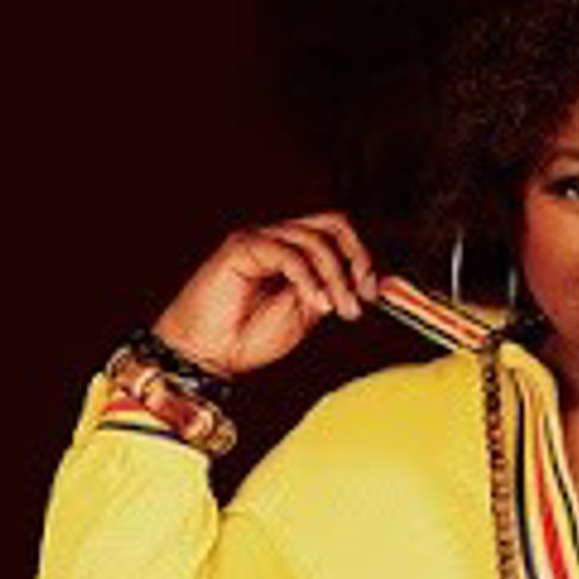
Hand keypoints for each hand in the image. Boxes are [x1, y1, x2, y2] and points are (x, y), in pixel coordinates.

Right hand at [150, 211, 380, 378]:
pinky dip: (309, 279)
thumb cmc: (247, 337)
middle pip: (334, 223)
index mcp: (295, 252)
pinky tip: (315, 303)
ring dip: (336, 277)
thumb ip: (331, 291)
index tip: (371, 293)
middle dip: (358, 257)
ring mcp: (260, 239)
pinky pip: (289, 253)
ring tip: (338, 309)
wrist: (207, 354)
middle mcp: (278, 239)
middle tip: (361, 294)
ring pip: (316, 238)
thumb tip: (366, 281)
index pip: (339, 234)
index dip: (364, 258)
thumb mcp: (305, 314)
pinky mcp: (241, 247)